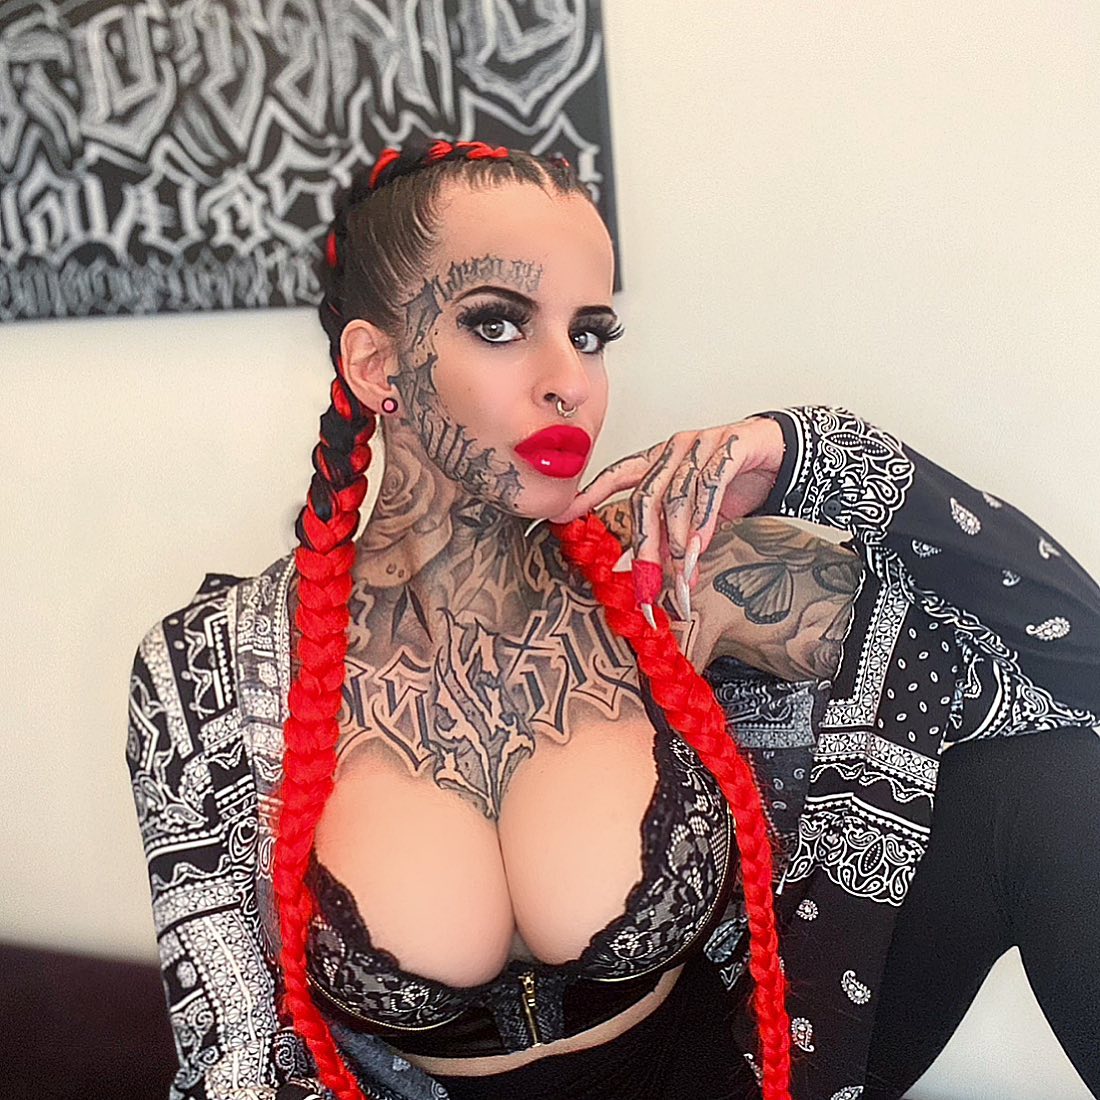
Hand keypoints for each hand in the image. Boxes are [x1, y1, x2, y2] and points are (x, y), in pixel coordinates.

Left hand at [549, 417, 784, 623]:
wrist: (782, 454)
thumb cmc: (734, 482)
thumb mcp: (696, 513)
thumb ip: (667, 536)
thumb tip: (635, 571)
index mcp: (658, 461)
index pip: (617, 476)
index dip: (590, 494)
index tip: (563, 515)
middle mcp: (673, 450)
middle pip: (646, 500)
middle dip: (645, 547)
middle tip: (647, 585)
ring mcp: (701, 445)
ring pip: (677, 497)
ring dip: (678, 542)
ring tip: (682, 573)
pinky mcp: (730, 446)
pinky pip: (710, 487)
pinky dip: (704, 521)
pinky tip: (701, 547)